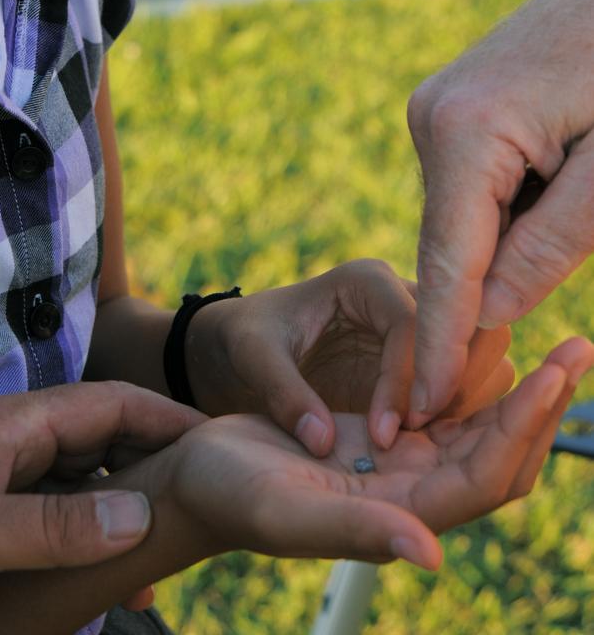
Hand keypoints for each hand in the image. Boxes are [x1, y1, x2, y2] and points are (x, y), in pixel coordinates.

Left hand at [0, 382, 202, 623]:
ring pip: (79, 494)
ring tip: (169, 561)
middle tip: (213, 510)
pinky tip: (104, 585)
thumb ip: (48, 524)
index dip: (169, 420)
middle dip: (159, 475)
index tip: (226, 444)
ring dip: (122, 520)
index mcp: (10, 427)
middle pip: (103, 448)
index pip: (109, 407)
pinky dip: (84, 550)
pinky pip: (48, 530)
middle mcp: (9, 451)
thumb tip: (140, 511)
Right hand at [166, 338, 592, 570]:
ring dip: (515, 391)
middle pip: (500, 454)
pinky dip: (470, 379)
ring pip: (478, 429)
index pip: (486, 476)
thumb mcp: (284, 513)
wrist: (192, 477)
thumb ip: (357, 530)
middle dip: (541, 405)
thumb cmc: (227, 495)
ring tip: (548, 343)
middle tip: (577, 348)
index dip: (525, 427)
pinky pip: (444, 410)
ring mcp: (399, 466)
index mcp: (399, 514)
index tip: (554, 371)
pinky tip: (480, 342)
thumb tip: (435, 553)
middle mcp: (412, 494)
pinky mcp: (380, 437)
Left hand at [184, 261, 512, 455]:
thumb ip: (283, 394)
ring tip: (426, 448)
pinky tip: (433, 451)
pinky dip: (465, 416)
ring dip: (467, 402)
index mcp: (366, 282)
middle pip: (469, 328)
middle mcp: (406, 297)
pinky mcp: (430, 365)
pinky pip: (471, 385)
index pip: (411, 324)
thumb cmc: (248, 340)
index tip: (387, 437)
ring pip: (484, 354)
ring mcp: (425, 332)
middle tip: (420, 441)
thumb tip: (321, 442)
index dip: (406, 382)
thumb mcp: (252, 357)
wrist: (253, 345)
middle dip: (454, 386)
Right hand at [407, 0, 593, 422]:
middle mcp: (432, 117)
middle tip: (485, 376)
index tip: (424, 408)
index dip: (439, 342)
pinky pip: (474, 184)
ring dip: (505, 251)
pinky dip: (507, 216)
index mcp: (464, 131)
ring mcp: (438, 107)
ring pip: (465, 216)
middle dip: (474, 306)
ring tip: (564, 225)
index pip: (447, 262)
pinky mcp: (456, 106)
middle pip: (451, 242)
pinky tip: (556, 196)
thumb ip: (552, 244)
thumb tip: (493, 312)